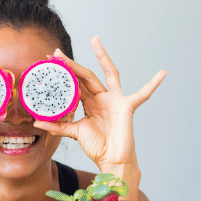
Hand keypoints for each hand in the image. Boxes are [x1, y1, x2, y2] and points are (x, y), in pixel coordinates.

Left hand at [34, 37, 166, 171]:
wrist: (112, 160)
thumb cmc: (98, 147)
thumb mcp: (75, 133)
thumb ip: (58, 127)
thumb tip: (37, 123)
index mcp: (90, 103)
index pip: (75, 83)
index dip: (63, 73)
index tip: (49, 61)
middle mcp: (102, 98)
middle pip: (86, 75)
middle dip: (72, 64)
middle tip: (56, 52)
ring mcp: (115, 100)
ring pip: (108, 74)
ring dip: (102, 57)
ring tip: (95, 40)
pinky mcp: (127, 106)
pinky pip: (143, 94)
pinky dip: (153, 84)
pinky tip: (163, 74)